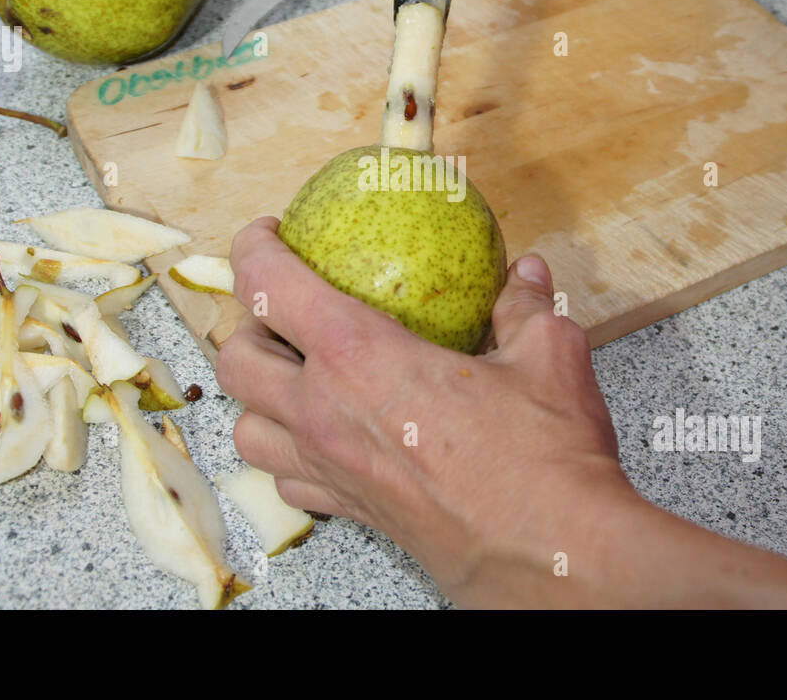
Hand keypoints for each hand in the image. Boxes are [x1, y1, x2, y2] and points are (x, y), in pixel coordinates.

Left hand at [218, 216, 628, 605]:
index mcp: (357, 355)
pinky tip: (326, 439)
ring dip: (257, 396)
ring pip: (246, 429)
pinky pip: (288, 480)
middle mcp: (324, 412)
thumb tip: (525, 274)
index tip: (266, 234)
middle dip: (245, 326)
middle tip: (282, 311)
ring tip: (293, 377)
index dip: (253, 248)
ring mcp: (330, 468)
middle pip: (236, 361)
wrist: (550, 551)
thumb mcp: (547, 355)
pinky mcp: (349, 510)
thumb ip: (524, 307)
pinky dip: (289, 454)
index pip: (268, 284)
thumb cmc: (542, 456)